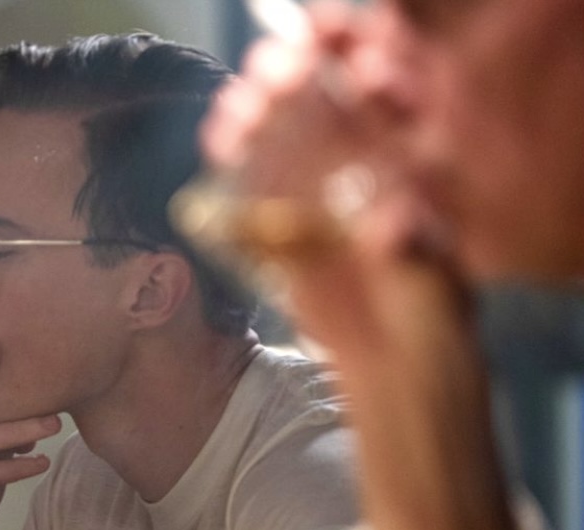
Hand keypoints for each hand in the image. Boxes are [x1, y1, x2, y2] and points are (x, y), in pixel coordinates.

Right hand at [201, 2, 476, 371]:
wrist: (393, 362)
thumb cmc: (429, 317)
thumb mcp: (433, 285)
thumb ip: (412, 253)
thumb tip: (392, 223)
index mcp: (410, 166)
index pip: (385, 98)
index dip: (360, 64)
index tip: (336, 42)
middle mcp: (362, 166)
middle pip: (326, 102)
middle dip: (300, 74)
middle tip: (276, 63)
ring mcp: (318, 191)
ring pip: (284, 133)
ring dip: (261, 109)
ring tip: (240, 100)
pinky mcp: (280, 222)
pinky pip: (251, 177)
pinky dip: (235, 152)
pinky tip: (221, 134)